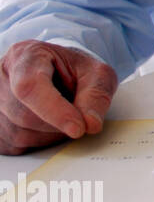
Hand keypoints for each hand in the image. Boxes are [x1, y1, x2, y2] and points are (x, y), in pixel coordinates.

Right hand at [0, 41, 117, 154]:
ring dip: (49, 134)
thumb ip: (97, 94)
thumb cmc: (74, 70)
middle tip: (77, 114)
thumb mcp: (97, 73)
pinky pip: (14, 145)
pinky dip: (36, 141)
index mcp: (25, 55)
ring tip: (60, 114)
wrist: (57, 71)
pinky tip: (45, 123)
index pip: (30, 86)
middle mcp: (0, 77)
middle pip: (25, 116)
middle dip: (58, 124)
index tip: (78, 128)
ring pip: (19, 134)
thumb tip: (90, 124)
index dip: (54, 111)